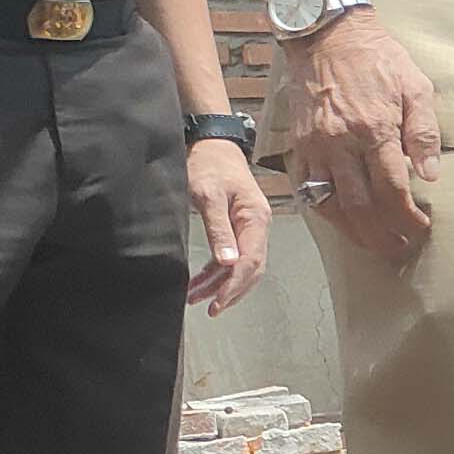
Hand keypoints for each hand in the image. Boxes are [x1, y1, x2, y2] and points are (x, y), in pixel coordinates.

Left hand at [180, 137, 270, 312]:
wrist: (212, 145)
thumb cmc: (209, 165)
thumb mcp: (208, 194)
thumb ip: (218, 228)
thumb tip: (227, 263)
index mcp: (255, 219)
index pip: (251, 261)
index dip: (234, 285)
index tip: (216, 302)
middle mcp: (258, 226)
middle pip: (251, 269)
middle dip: (230, 291)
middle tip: (209, 309)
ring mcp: (250, 228)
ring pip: (242, 266)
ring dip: (221, 285)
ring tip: (195, 298)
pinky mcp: (238, 227)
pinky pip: (233, 256)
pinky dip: (217, 273)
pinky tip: (202, 283)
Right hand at [282, 11, 441, 266]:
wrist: (326, 36)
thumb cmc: (379, 60)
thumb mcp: (416, 87)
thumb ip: (424, 133)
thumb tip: (431, 176)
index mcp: (374, 129)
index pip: (392, 188)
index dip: (407, 216)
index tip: (421, 230)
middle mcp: (340, 142)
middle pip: (360, 205)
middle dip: (381, 235)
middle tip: (398, 251)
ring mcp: (315, 145)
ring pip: (330, 202)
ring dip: (351, 231)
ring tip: (372, 245)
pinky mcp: (298, 144)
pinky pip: (307, 188)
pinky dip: (324, 210)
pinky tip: (340, 222)